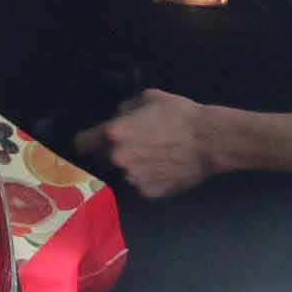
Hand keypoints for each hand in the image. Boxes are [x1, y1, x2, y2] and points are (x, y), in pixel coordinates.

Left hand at [74, 89, 214, 198]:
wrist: (209, 141)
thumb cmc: (179, 115)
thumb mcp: (148, 98)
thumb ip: (126, 109)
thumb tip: (119, 118)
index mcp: (113, 134)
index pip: (82, 144)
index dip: (86, 141)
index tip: (92, 141)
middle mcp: (118, 159)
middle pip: (103, 160)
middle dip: (113, 153)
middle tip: (135, 145)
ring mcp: (133, 179)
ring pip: (123, 173)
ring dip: (132, 166)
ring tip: (155, 156)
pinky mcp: (148, 193)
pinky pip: (141, 185)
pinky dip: (148, 178)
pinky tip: (164, 168)